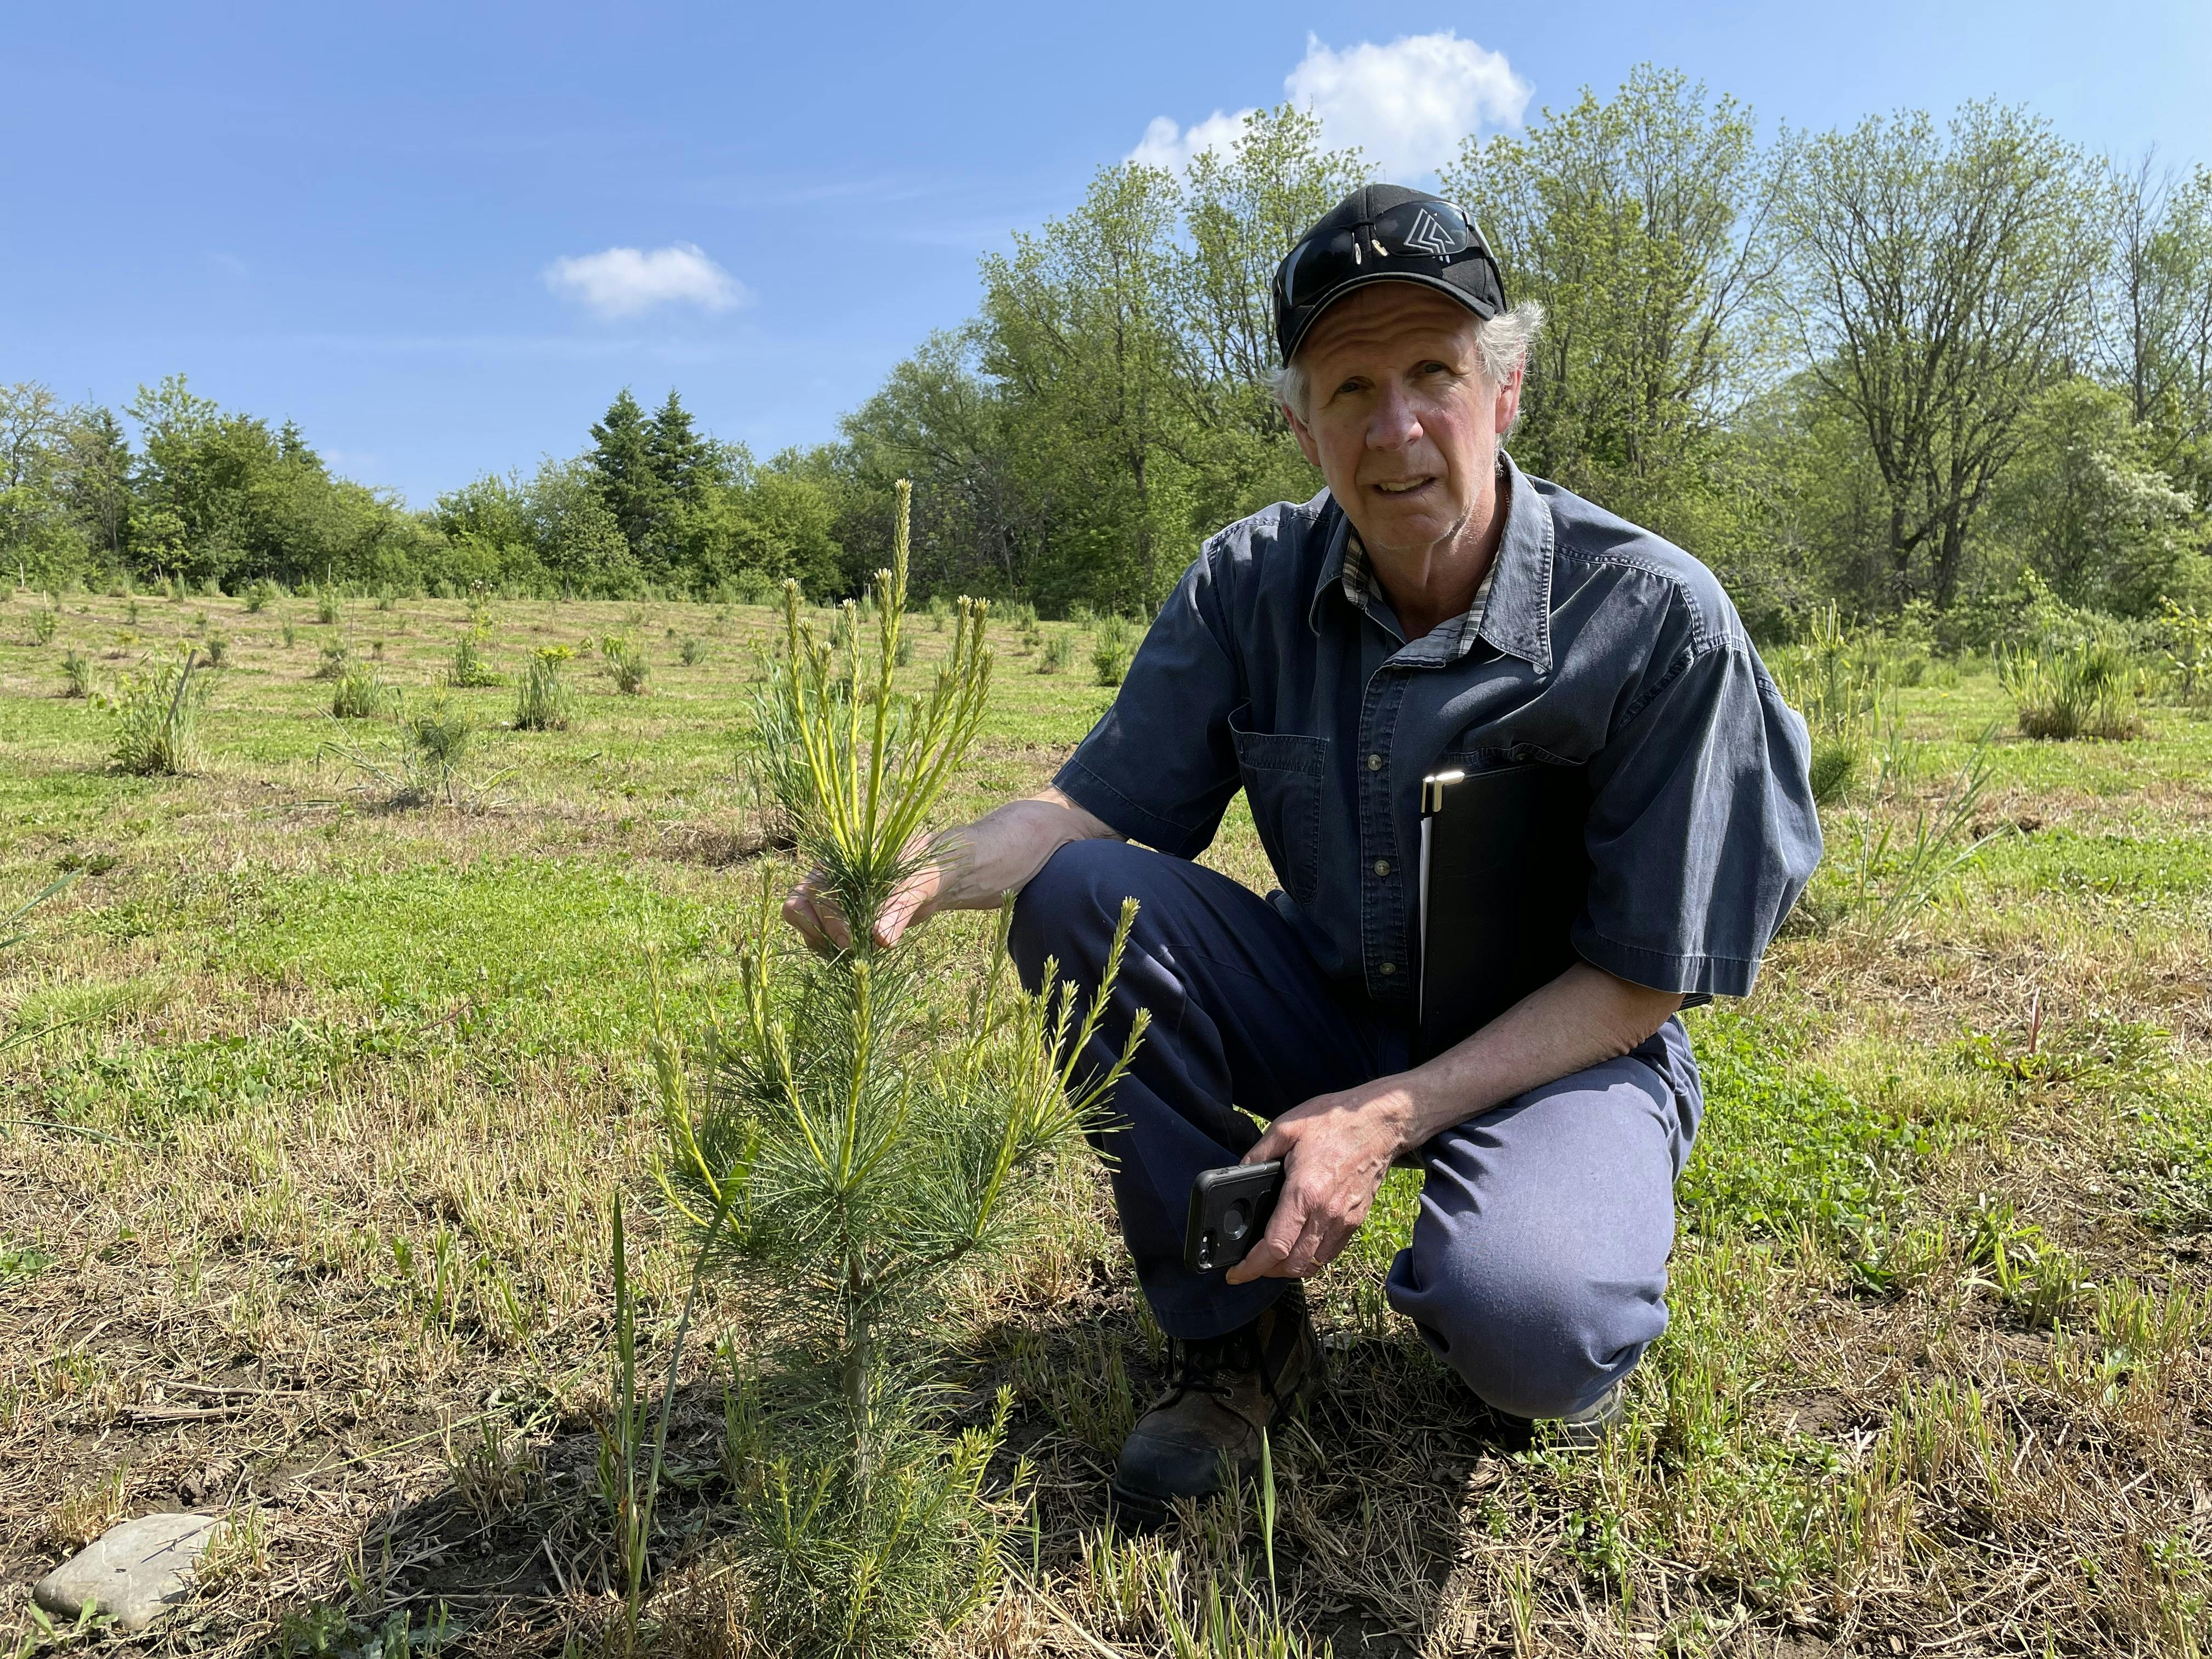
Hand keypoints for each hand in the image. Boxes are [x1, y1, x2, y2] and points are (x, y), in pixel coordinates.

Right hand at [781, 838, 944, 954]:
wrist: (931, 883)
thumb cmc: (923, 873)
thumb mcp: (916, 887)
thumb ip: (898, 910)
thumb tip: (880, 939)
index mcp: (840, 861)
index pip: (815, 890)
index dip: (829, 917)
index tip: (849, 941)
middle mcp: (826, 880)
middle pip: (796, 907)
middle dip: (818, 931)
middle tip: (848, 949)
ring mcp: (827, 902)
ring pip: (804, 925)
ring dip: (822, 944)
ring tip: (855, 953)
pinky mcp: (835, 922)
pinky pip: (818, 939)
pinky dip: (831, 951)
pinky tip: (856, 956)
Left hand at [1224, 1080, 1415, 1284]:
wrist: (1380, 1124)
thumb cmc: (1335, 1122)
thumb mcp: (1286, 1128)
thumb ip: (1258, 1153)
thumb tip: (1239, 1171)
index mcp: (1304, 1193)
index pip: (1275, 1246)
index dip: (1252, 1266)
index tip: (1236, 1273)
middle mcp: (1326, 1214)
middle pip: (1293, 1265)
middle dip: (1267, 1271)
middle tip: (1251, 1265)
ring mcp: (1344, 1220)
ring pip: (1313, 1264)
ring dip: (1290, 1268)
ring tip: (1272, 1259)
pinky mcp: (1356, 1221)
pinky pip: (1330, 1253)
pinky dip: (1311, 1259)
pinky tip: (1299, 1246)